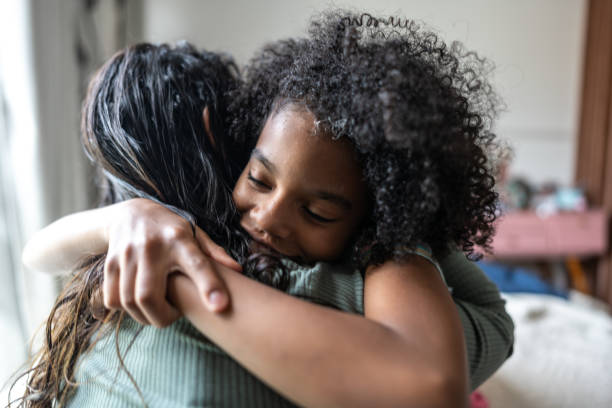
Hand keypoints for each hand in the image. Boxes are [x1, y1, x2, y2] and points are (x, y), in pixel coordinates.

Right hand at [103, 198, 240, 326]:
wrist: (132, 214)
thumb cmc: (172, 229)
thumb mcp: (196, 235)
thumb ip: (214, 254)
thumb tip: (238, 271)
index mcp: (181, 238)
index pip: (197, 263)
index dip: (209, 286)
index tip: (220, 307)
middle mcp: (152, 245)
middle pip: (149, 296)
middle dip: (162, 318)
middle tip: (173, 316)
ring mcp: (127, 254)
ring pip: (130, 301)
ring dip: (145, 316)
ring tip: (158, 311)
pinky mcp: (110, 262)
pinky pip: (113, 299)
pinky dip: (126, 309)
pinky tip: (138, 303)